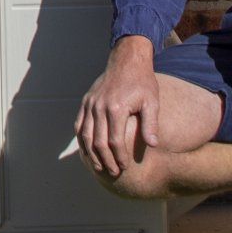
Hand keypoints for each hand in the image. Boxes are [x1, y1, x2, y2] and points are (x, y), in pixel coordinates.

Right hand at [75, 36, 159, 181]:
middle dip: (105, 160)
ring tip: (99, 167)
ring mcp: (91, 103)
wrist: (127, 60)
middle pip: (98, 141)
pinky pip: (79, 124)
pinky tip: (87, 151)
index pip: (114, 141)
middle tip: (113, 172)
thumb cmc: (142, 82)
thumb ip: (150, 124)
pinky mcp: (86, 100)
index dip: (119, 157)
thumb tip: (152, 144)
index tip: (125, 167)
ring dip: (91, 153)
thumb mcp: (151, 101)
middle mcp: (100, 106)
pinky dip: (81, 139)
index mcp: (116, 107)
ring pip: (85, 135)